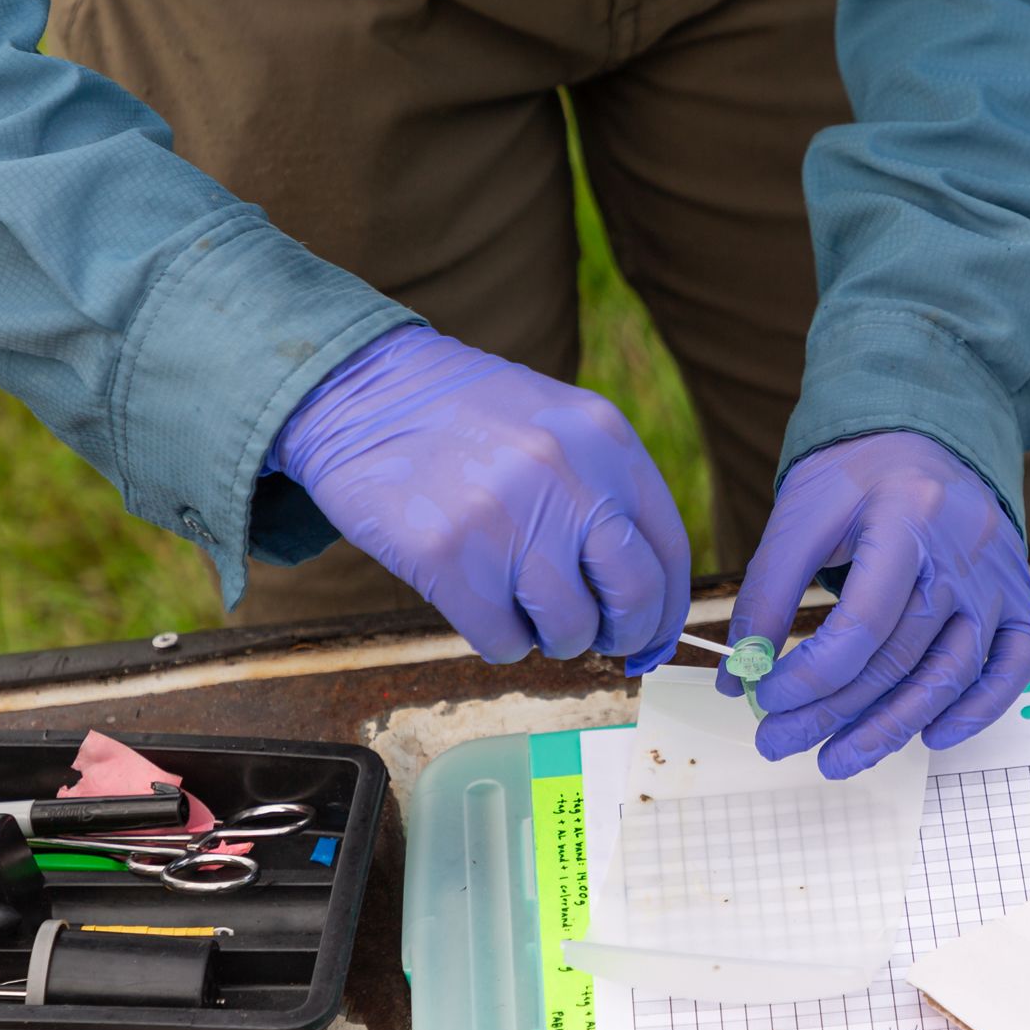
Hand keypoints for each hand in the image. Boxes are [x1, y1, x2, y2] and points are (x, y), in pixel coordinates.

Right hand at [268, 324, 689, 665]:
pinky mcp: (447, 555)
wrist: (361, 389)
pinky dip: (499, 640)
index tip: (651, 640)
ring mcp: (506, 515)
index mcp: (605, 440)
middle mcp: (567, 476)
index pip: (668, 551)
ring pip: (569, 630)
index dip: (666, 611)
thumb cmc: (465, 420)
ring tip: (523, 609)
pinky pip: (502, 640)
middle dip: (622, 635)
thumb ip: (605, 497)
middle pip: (634, 597)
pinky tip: (481, 605)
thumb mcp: (557, 426)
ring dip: (552, 639)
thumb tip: (646, 604)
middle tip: (595, 638)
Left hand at [725, 431, 1029, 776]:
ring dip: (892, 729)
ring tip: (836, 760)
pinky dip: (979, 710)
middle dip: (833, 713)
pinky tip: (932, 737)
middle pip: (900, 658)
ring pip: (952, 674)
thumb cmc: (858, 475)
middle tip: (776, 743)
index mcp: (907, 517)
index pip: (863, 622)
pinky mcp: (1017, 598)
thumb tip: (739, 675)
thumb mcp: (801, 515)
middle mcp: (963, 553)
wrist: (928, 433)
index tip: (764, 699)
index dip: (811, 674)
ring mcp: (997, 580)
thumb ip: (767, 592)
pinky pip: (1012, 667)